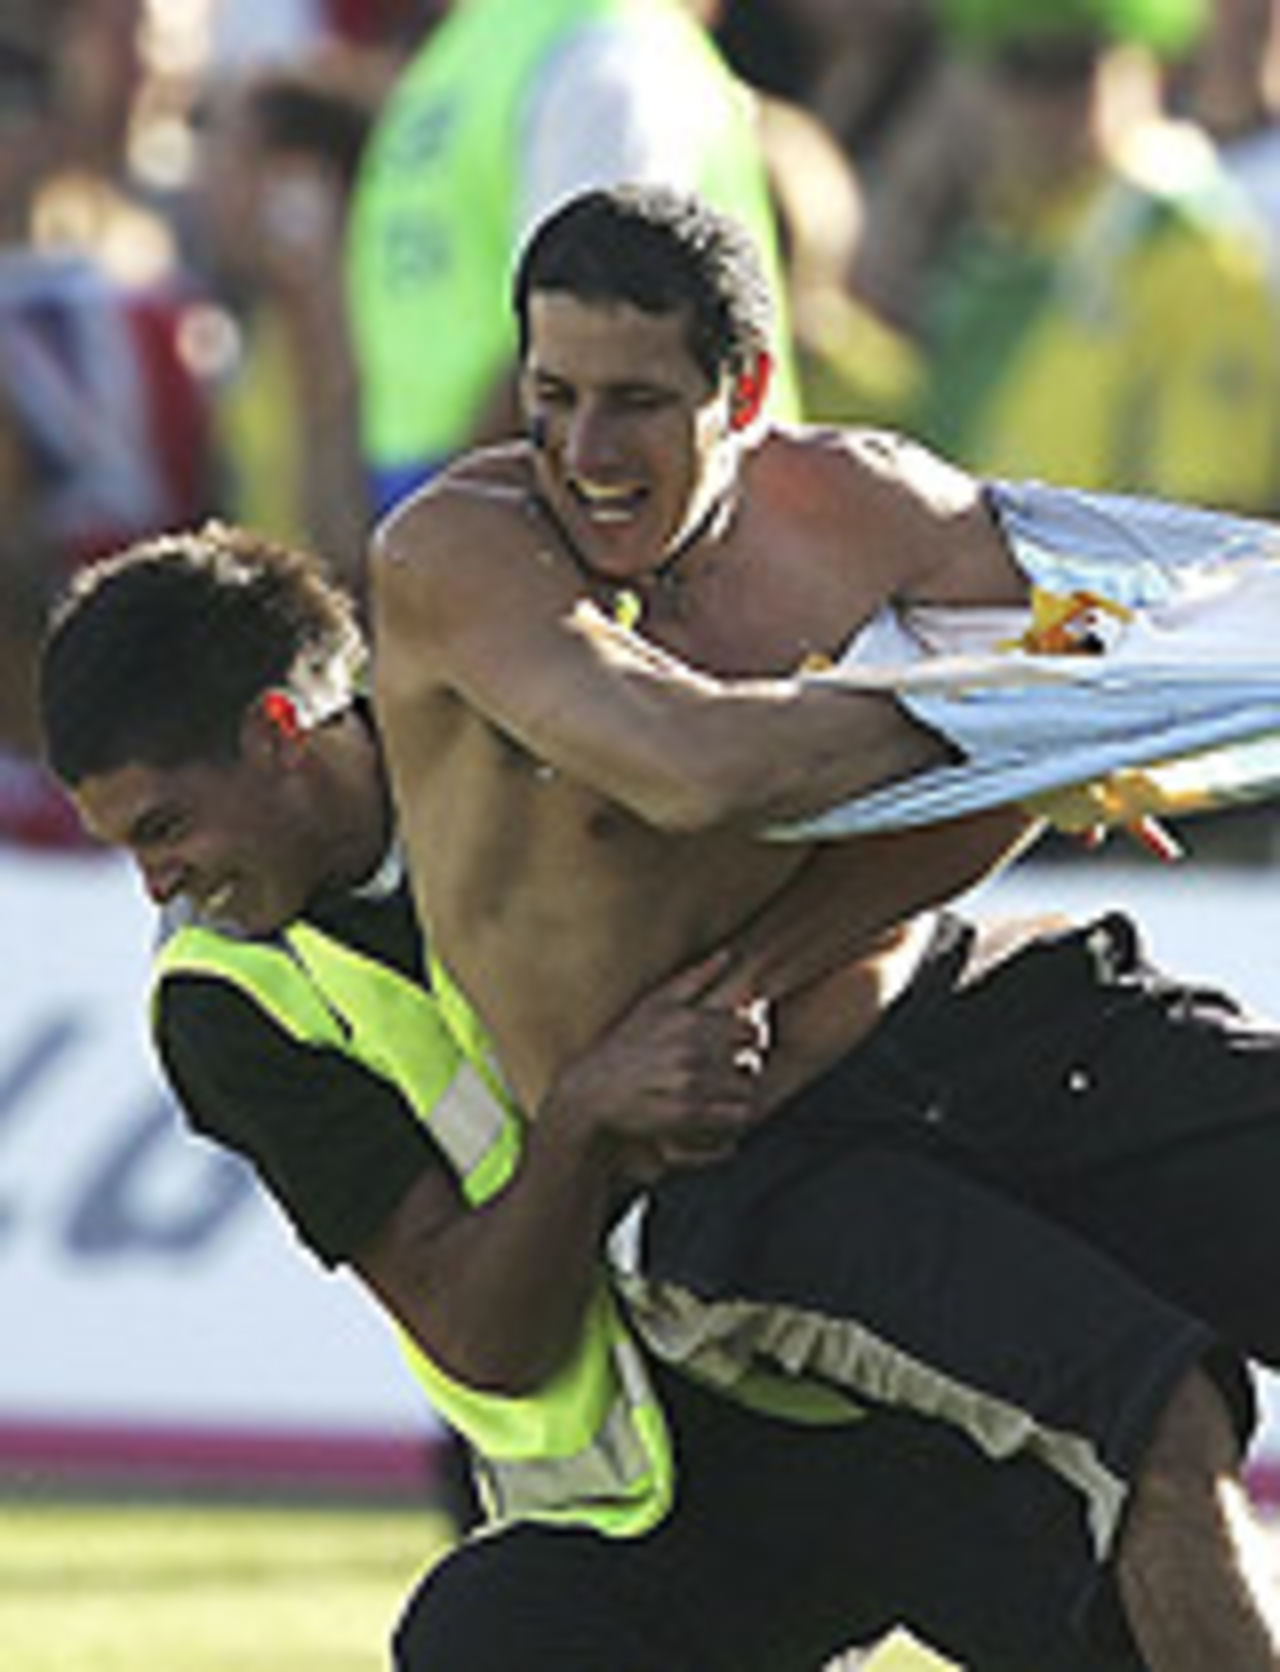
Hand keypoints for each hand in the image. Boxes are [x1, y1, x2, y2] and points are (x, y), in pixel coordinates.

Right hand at [540, 951, 771, 1186]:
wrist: (591, 1089)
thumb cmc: (626, 1043)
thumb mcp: (655, 1002)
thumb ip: (695, 978)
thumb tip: (728, 954)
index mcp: (689, 1020)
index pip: (747, 1027)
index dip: (748, 1037)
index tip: (737, 1044)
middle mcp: (691, 1050)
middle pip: (750, 1056)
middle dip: (747, 1062)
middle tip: (731, 1069)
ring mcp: (690, 1083)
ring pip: (746, 1086)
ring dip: (741, 1090)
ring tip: (723, 1091)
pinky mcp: (686, 1114)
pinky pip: (735, 1115)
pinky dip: (737, 1114)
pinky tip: (722, 1111)